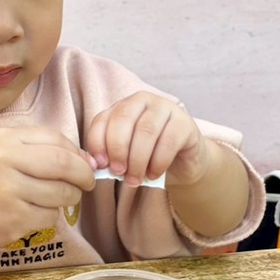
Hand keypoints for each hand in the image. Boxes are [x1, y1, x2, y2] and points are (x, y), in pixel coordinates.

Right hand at [0, 126, 95, 250]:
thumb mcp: (3, 152)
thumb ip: (41, 149)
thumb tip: (87, 160)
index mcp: (4, 139)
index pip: (56, 139)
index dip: (78, 153)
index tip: (85, 164)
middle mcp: (5, 161)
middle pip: (64, 164)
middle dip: (84, 175)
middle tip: (88, 183)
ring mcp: (9, 191)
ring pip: (62, 193)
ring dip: (69, 198)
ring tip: (55, 199)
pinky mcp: (13, 219)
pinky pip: (50, 216)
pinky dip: (50, 216)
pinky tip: (32, 213)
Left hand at [86, 91, 207, 187]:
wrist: (182, 162)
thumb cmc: (147, 156)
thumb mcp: (124, 154)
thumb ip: (109, 155)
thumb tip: (95, 164)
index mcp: (123, 106)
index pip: (103, 119)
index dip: (97, 142)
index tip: (100, 165)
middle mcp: (144, 100)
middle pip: (123, 119)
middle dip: (118, 149)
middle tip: (118, 173)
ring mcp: (166, 108)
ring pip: (146, 131)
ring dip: (137, 160)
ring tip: (135, 179)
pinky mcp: (185, 123)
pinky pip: (168, 141)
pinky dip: (158, 162)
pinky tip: (153, 175)